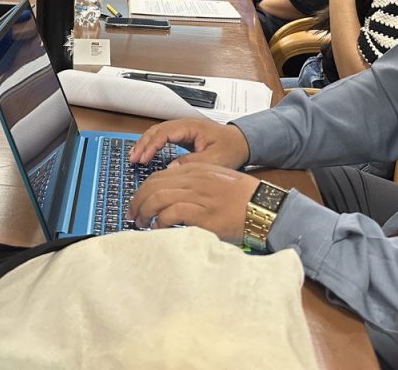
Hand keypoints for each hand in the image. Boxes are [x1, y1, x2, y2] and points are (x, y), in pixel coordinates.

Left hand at [126, 163, 259, 243]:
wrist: (265, 207)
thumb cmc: (244, 197)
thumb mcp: (217, 180)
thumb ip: (195, 181)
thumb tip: (173, 191)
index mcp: (196, 170)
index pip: (159, 176)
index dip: (142, 190)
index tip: (137, 202)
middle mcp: (194, 180)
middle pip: (153, 185)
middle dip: (137, 200)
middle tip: (132, 214)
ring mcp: (198, 196)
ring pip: (158, 197)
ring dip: (145, 211)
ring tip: (141, 223)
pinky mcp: (203, 214)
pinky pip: (172, 213)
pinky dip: (160, 221)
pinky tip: (158, 228)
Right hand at [129, 117, 248, 168]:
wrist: (242, 142)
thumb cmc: (231, 148)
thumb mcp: (215, 159)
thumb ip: (193, 162)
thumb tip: (170, 168)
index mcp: (192, 127)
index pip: (165, 132)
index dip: (152, 145)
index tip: (143, 158)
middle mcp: (184, 124)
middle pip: (157, 130)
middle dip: (143, 144)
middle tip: (133, 159)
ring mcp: (182, 129)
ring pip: (157, 132)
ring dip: (144, 143)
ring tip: (134, 157)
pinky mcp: (182, 135)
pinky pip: (161, 137)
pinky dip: (151, 145)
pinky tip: (144, 154)